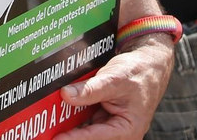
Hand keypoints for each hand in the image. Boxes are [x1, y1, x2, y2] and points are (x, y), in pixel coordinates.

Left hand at [58, 35, 173, 139]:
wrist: (148, 63)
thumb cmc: (139, 72)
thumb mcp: (114, 79)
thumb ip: (91, 89)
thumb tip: (66, 95)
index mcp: (127, 130)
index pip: (95, 137)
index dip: (74, 138)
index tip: (56, 138)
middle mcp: (119, 133)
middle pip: (89, 137)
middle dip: (70, 134)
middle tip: (48, 132)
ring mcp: (111, 127)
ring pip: (85, 131)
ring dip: (69, 127)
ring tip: (49, 126)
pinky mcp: (104, 120)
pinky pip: (85, 122)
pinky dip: (73, 118)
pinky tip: (57, 115)